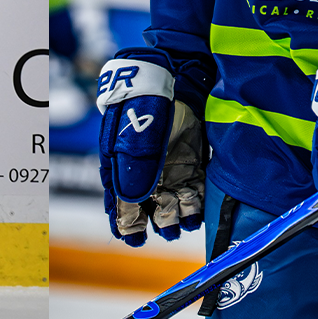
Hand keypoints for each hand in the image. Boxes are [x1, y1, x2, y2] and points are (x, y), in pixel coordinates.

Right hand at [96, 49, 204, 245]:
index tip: (133, 239)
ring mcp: (169, 170)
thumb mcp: (135, 139)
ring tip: (182, 224)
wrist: (172, 79)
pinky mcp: (191, 165)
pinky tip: (196, 213)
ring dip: (176, 218)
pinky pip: (193, 193)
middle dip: (156, 222)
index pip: (121, 203)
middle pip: (148, 208)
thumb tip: (130, 205)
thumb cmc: (144, 107)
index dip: (126, 223)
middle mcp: (145, 174)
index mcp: (122, 168)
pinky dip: (194, 206)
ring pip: (172, 204)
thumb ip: (133, 171)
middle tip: (166, 231)